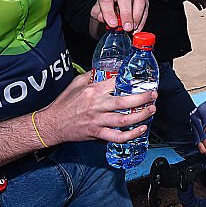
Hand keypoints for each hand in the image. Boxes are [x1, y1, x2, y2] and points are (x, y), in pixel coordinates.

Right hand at [35, 72, 156, 145]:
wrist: (52, 124)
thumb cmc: (64, 104)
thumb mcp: (76, 83)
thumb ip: (91, 76)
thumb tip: (105, 70)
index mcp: (92, 90)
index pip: (115, 83)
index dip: (130, 81)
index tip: (141, 80)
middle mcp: (96, 105)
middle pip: (124, 102)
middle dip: (142, 98)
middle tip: (153, 94)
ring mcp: (98, 121)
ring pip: (124, 120)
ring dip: (141, 115)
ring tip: (152, 110)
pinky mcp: (97, 134)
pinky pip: (117, 136)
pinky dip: (131, 135)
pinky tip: (141, 129)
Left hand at [91, 0, 147, 31]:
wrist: (114, 11)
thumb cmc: (105, 11)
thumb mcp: (97, 13)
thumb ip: (98, 15)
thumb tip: (102, 17)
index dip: (109, 12)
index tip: (112, 24)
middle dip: (126, 14)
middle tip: (126, 28)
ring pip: (138, 0)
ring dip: (136, 16)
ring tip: (133, 28)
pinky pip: (145, 8)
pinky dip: (142, 20)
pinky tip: (137, 28)